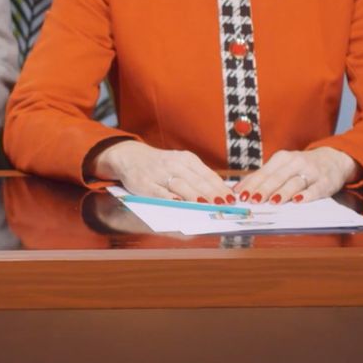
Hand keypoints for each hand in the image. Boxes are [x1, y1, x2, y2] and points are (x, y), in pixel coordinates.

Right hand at [90, 141, 233, 203]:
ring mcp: (159, 173)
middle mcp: (174, 164)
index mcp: (186, 159)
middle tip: (224, 206)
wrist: (130, 156)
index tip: (231, 200)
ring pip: (181, 186)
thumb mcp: (181, 163)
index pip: (207, 175)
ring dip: (195, 197)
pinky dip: (171, 199)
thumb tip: (221, 193)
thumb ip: (198, 176)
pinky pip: (160, 193)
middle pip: (196, 181)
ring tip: (207, 206)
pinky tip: (180, 205)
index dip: (220, 188)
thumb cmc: (161, 164)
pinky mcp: (145, 183)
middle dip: (212, 194)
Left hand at [235, 147, 361, 204]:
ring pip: (294, 182)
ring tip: (273, 201)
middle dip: (264, 189)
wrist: (333, 159)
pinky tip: (298, 201)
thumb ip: (262, 177)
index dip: (252, 184)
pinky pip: (315, 189)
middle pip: (277, 177)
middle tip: (253, 200)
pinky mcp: (325, 182)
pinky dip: (307, 195)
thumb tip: (238, 189)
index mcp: (282, 158)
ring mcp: (311, 172)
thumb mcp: (282, 166)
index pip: (264, 172)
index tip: (241, 195)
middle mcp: (296, 162)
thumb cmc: (301, 166)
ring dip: (283, 192)